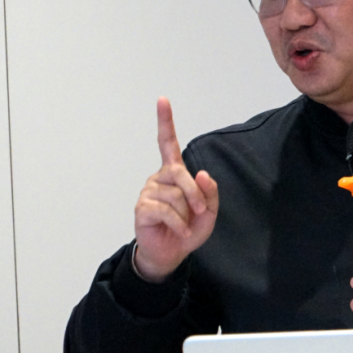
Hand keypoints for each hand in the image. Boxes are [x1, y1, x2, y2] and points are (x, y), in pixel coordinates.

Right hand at [132, 97, 218, 282]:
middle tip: (201, 212)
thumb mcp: (208, 211)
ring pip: (175, 195)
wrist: (172, 253)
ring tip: (184, 224)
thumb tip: (202, 174)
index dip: (165, 121)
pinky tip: (179, 231)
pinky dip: (179, 224)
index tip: (162, 100)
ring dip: (186, 213)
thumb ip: (209, 191)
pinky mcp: (142, 208)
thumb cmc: (189, 228)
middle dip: (195, 194)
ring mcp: (148, 192)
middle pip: (180, 173)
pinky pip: (166, 211)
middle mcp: (159, 177)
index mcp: (174, 173)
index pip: (167, 142)